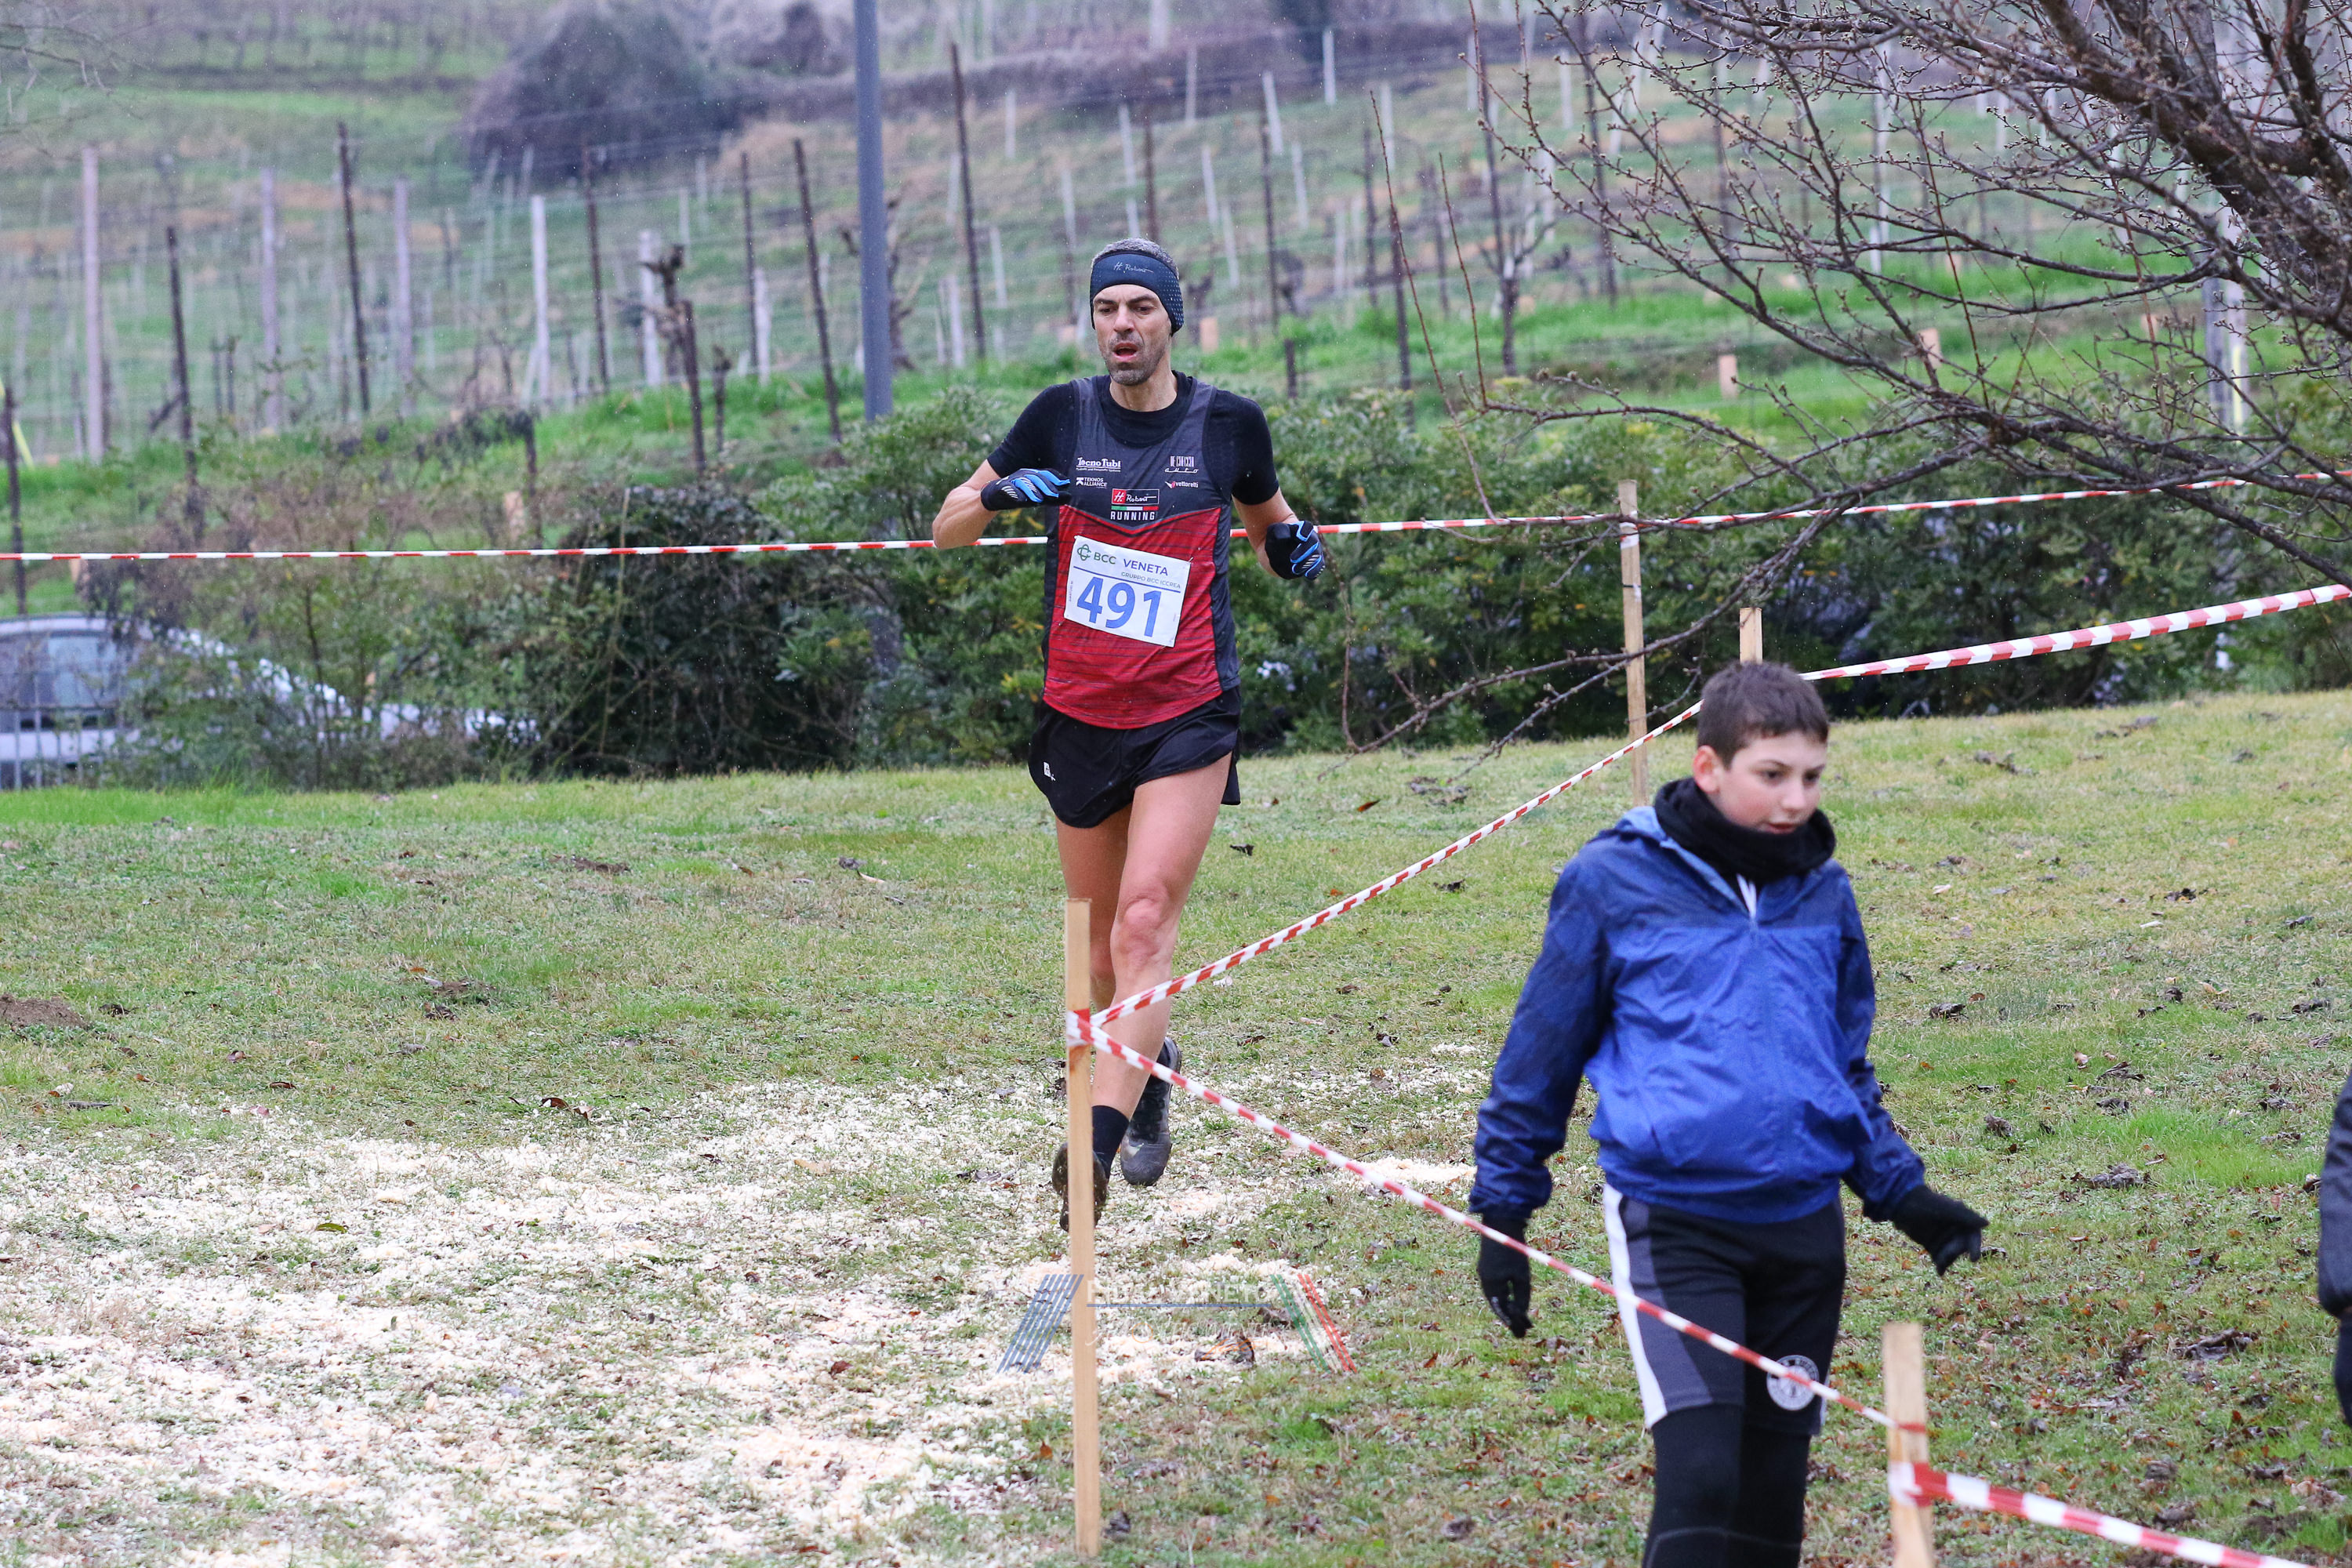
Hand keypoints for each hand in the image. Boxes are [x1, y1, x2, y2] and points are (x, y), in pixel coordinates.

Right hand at [978, 468, 1066, 510]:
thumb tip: (1069, 497)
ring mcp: (1012, 481)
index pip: (1045, 473)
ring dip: (1032, 491)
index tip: (1066, 483)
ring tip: (1039, 499)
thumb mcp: (1037, 496)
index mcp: (1032, 475)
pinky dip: (1016, 494)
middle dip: (1046, 486)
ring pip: (1024, 483)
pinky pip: (1009, 490)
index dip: (1055, 477)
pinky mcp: (1001, 488)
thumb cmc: (1020, 495)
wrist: (994, 496)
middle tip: (1055, 495)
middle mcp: (1023, 475)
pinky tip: (1022, 500)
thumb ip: (1052, 498)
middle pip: (1036, 478)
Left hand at [1264, 519, 1325, 579]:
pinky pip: (1318, 567)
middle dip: (1304, 551)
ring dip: (1307, 563)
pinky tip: (1308, 575)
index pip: (1306, 527)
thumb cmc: (1275, 537)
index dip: (1305, 531)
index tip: (1300, 537)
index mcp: (1302, 528)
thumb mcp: (1274, 531)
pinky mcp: (1313, 564)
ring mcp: (1313, 551)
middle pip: (1313, 542)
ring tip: (1295, 569)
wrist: (1276, 549)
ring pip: (1316, 556)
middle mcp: (1311, 539)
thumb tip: (1284, 538)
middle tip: (1292, 559)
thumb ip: (1279, 532)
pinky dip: (1315, 571)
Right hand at [1477, 1211, 1532, 1336]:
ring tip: (1522, 1318)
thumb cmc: (1513, 1249)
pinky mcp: (1487, 1267)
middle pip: (1498, 1306)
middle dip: (1512, 1319)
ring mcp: (1484, 1273)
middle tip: (1525, 1330)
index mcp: (1491, 1285)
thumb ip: (1522, 1296)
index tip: (1523, 1334)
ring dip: (1509, 1308)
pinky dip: (1505, 1297)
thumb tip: (1522, 1314)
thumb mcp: (1522, 1275)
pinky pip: (1496, 1288)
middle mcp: (1484, 1281)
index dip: (1513, 1323)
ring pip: (1497, 1298)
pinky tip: (1514, 1299)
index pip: (1501, 1311)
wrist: (1501, 1223)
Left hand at [1890, 1184, 1987, 1274]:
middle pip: (1961, 1247)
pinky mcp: (1931, 1245)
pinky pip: (1939, 1258)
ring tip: (1940, 1265)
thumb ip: (1966, 1216)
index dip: (1975, 1247)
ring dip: (1948, 1261)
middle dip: (1955, 1252)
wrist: (1899, 1203)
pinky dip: (1940, 1265)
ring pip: (1951, 1254)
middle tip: (1946, 1255)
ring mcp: (1942, 1237)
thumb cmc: (1925, 1202)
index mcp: (1961, 1218)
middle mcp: (1954, 1229)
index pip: (1973, 1234)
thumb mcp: (1946, 1209)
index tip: (1973, 1259)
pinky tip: (1940, 1272)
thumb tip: (1987, 1223)